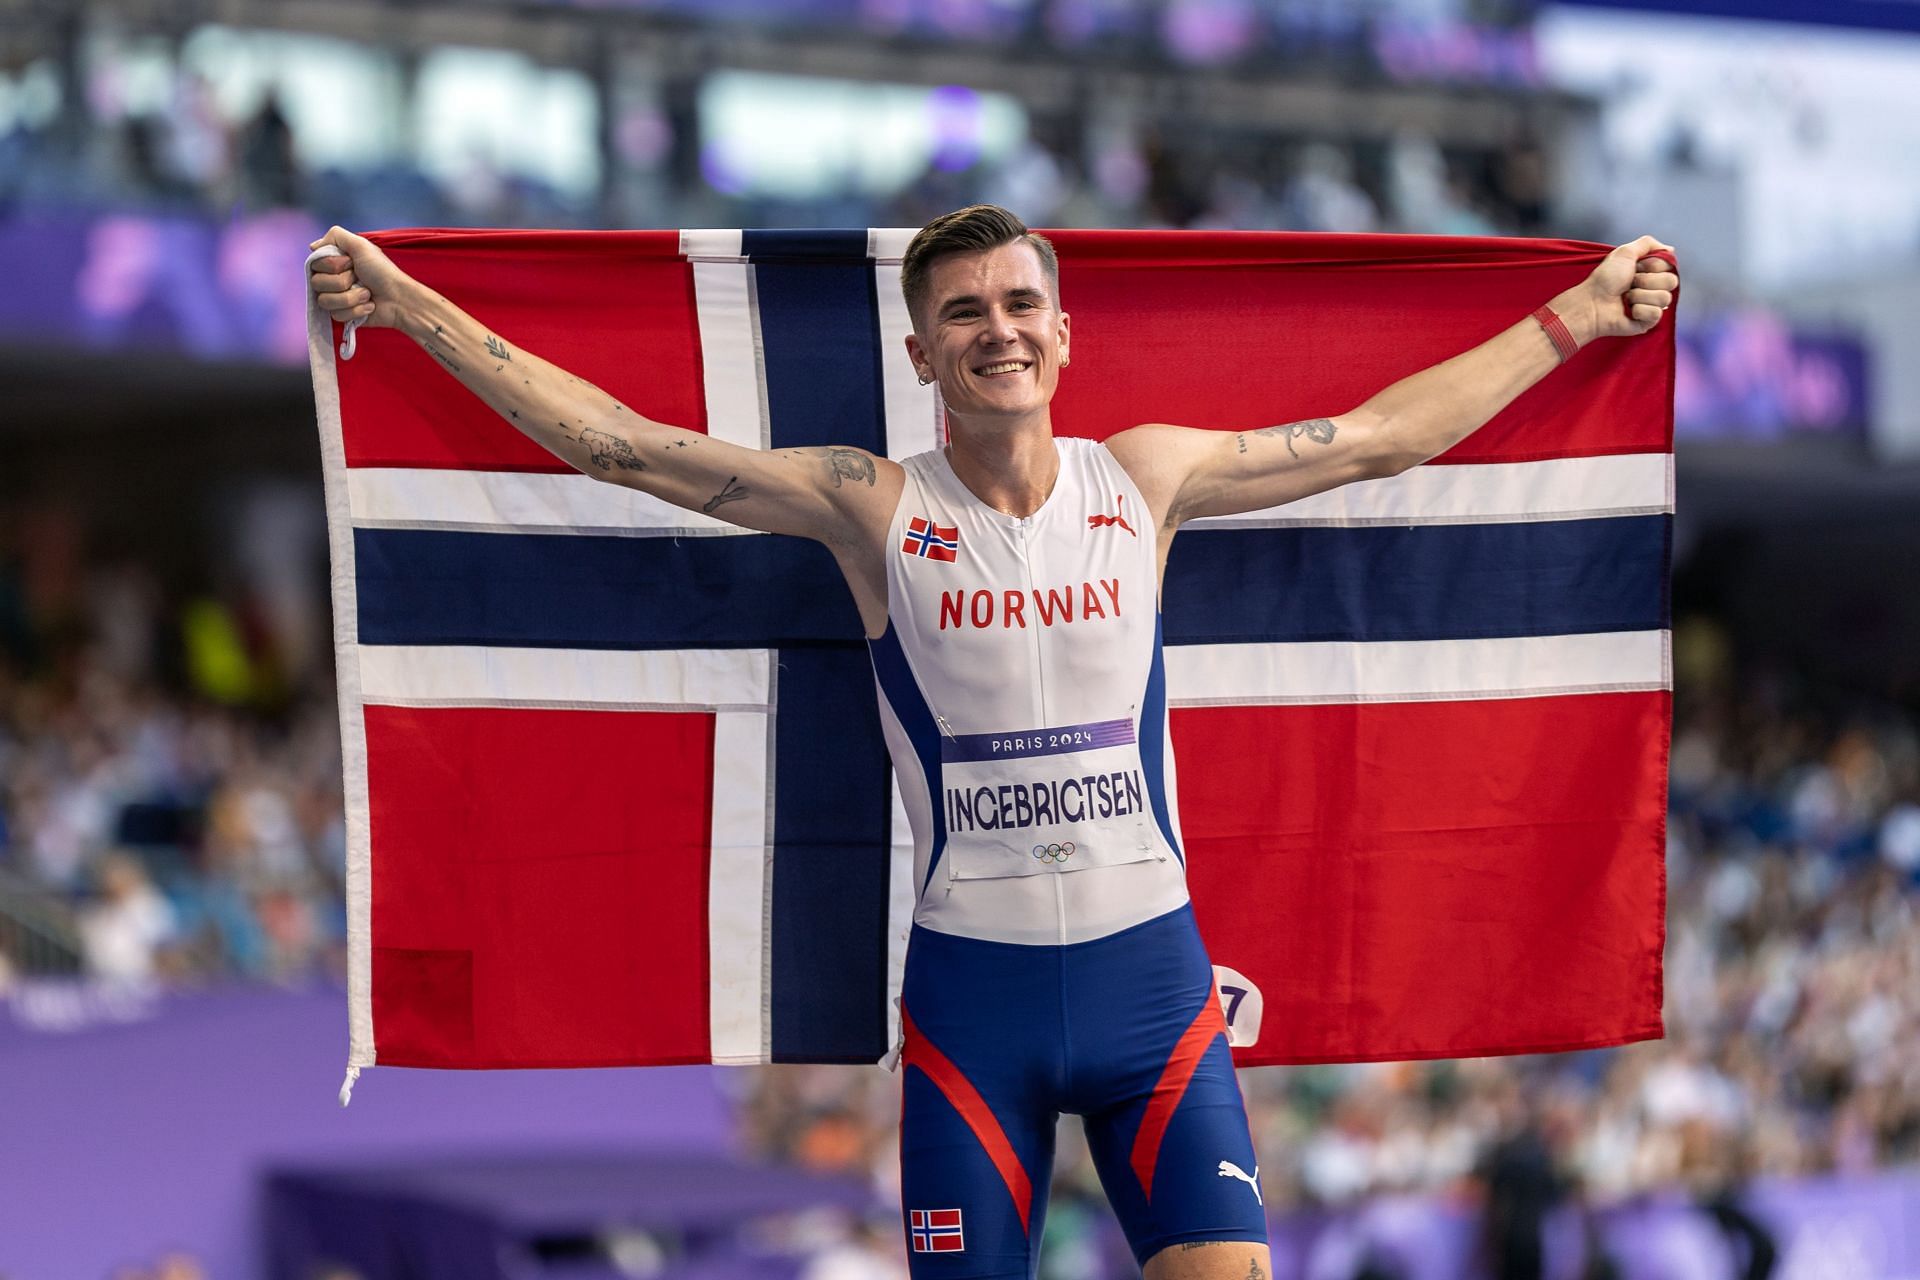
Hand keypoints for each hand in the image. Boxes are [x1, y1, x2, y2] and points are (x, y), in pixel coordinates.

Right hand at [307, 225, 415, 330]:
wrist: (399, 299)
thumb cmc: (382, 271)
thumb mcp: (361, 245)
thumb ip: (335, 236)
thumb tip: (313, 246)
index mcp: (333, 262)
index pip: (313, 264)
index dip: (332, 265)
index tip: (350, 263)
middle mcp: (331, 280)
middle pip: (316, 283)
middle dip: (343, 281)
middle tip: (359, 278)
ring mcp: (336, 298)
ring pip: (325, 301)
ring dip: (351, 297)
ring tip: (367, 294)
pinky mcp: (343, 315)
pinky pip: (336, 315)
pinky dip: (356, 310)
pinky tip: (369, 306)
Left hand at [1552, 235, 1678, 345]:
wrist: (1592, 302)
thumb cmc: (1605, 279)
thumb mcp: (1625, 253)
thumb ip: (1647, 244)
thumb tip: (1670, 249)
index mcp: (1651, 272)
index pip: (1670, 266)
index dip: (1653, 266)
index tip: (1635, 268)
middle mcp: (1654, 288)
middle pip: (1671, 282)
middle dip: (1646, 281)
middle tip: (1629, 283)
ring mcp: (1652, 305)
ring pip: (1665, 298)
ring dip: (1640, 296)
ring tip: (1626, 298)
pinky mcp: (1648, 322)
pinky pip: (1656, 314)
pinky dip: (1639, 310)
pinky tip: (1629, 310)